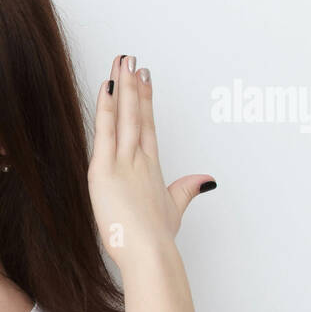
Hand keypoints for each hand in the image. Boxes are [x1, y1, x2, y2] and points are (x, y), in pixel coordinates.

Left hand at [88, 55, 215, 272]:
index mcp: (151, 168)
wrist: (150, 252)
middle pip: (136, 114)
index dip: (145, 101)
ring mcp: (122, 163)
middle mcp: (138, 160)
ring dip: (122, 87)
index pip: (147, 126)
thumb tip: (206, 181)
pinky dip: (105, 109)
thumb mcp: (174, 209)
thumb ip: (186, 190)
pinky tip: (105, 88)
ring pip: (123, 116)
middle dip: (133, 85)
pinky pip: (104, 132)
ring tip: (121, 62)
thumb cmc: (157, 238)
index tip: (144, 80)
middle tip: (131, 60)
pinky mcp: (104, 170)